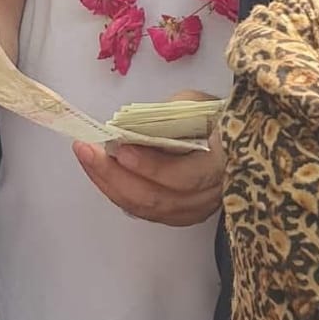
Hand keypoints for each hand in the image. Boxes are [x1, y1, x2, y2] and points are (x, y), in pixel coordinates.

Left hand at [73, 89, 223, 226]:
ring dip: (110, 184)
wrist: (231, 140)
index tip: (120, 149)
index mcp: (222, 165)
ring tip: (87, 158)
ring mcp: (194, 210)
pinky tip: (101, 174)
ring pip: (146, 209)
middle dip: (115, 175)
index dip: (150, 166)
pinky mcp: (179, 215)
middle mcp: (210, 196)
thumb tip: (130, 129)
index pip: (184, 177)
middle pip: (157, 199)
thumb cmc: (214, 118)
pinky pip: (144, 211)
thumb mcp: (195, 104)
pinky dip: (118, 192)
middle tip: (86, 151)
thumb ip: (168, 117)